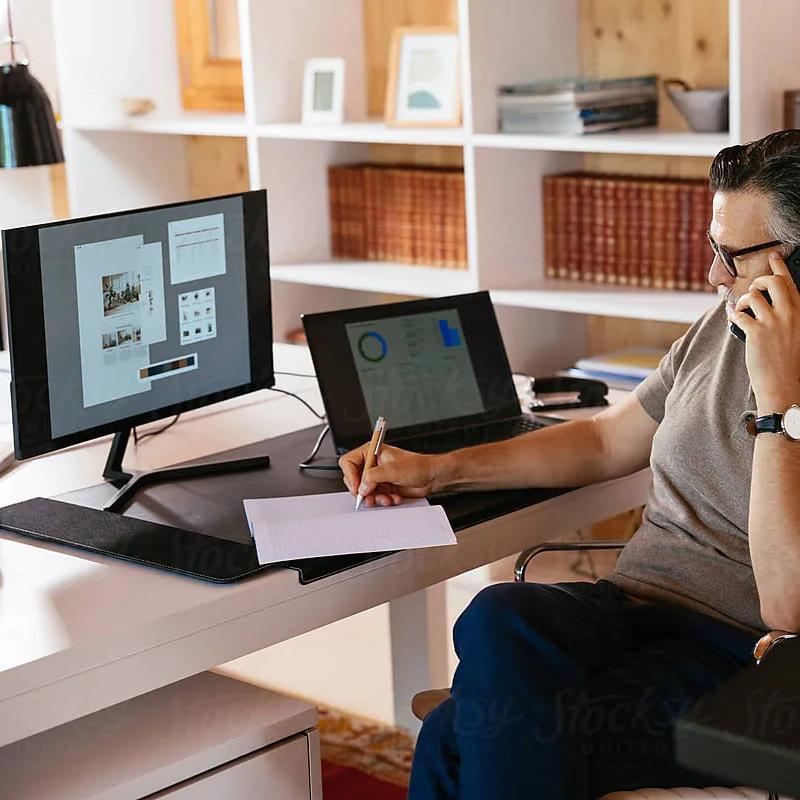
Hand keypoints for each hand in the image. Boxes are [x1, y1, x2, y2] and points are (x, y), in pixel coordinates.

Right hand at [338, 443, 439, 507]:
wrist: (431, 477)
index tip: (357, 487)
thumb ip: (373, 477)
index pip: (349, 462)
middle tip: (370, 495)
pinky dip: (382, 500)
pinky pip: (374, 497)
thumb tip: (361, 486)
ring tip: (385, 498)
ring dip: (374, 498)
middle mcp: (373, 464)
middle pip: (354, 478)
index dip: (351, 475)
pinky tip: (392, 498)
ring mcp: (377, 477)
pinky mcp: (383, 487)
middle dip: (363, 490)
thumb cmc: (417, 466)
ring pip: (364, 491)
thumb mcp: (393, 469)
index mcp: (372, 451)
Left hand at [729, 251, 799, 411]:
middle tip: (751, 288)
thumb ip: (788, 314)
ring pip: (752, 296)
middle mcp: (790, 313)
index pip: (790, 282)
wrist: (783, 384)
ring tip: (741, 310)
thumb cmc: (789, 361)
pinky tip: (732, 318)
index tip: (772, 256)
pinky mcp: (756, 332)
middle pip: (771, 282)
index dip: (779, 266)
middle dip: (757, 280)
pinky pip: (738, 314)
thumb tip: (771, 301)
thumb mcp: (796, 332)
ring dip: (742, 301)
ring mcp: (773, 322)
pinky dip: (732, 315)